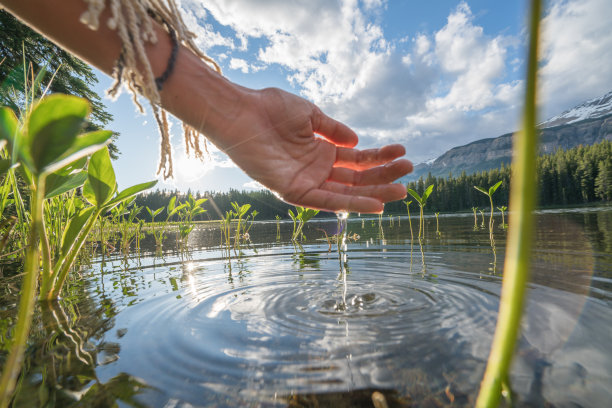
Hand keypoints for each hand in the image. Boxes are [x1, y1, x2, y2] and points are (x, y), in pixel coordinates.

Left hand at [216, 87, 412, 212]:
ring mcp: (307, 181)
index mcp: (322, 151)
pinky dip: (350, 203)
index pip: (358, 160)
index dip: (380, 157)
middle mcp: (317, 170)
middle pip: (357, 179)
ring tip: (401, 191)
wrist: (243, 113)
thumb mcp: (310, 114)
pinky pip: (326, 201)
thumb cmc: (271, 109)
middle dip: (383, 177)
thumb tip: (357, 141)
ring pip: (346, 192)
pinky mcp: (294, 191)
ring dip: (374, 194)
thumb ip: (333, 130)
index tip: (402, 152)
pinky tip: (374, 204)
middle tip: (409, 174)